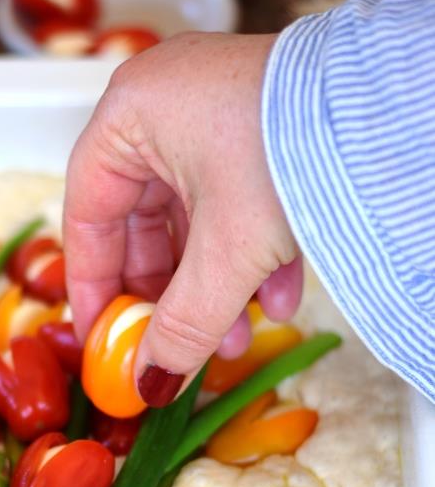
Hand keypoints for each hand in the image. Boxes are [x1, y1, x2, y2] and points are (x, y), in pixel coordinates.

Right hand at [63, 31, 302, 405]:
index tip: (104, 335)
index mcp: (128, 116)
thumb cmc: (294, 147)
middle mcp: (163, 105)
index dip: (94, 286)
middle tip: (175, 345)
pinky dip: (251, 251)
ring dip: (215, 285)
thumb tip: (153, 381)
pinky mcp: (258, 122)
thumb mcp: (227, 252)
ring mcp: (213, 109)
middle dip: (170, 295)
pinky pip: (236, 197)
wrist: (398, 106)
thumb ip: (184, 323)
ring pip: (195, 217)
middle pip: (143, 222)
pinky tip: (279, 300)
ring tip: (238, 337)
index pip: (87, 215)